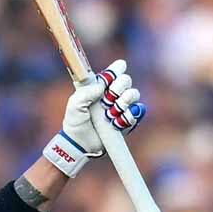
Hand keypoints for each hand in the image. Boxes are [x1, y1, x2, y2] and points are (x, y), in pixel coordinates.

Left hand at [43, 60, 145, 177]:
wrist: (81, 143)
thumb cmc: (76, 122)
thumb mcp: (74, 105)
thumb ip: (85, 92)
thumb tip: (102, 86)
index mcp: (98, 87)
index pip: (112, 72)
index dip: (117, 68)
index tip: (119, 68)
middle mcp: (111, 95)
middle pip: (126, 80)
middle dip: (118, 87)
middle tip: (108, 99)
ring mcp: (121, 107)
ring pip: (134, 94)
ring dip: (123, 102)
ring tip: (110, 113)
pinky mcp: (128, 120)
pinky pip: (137, 111)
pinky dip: (129, 115)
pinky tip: (117, 122)